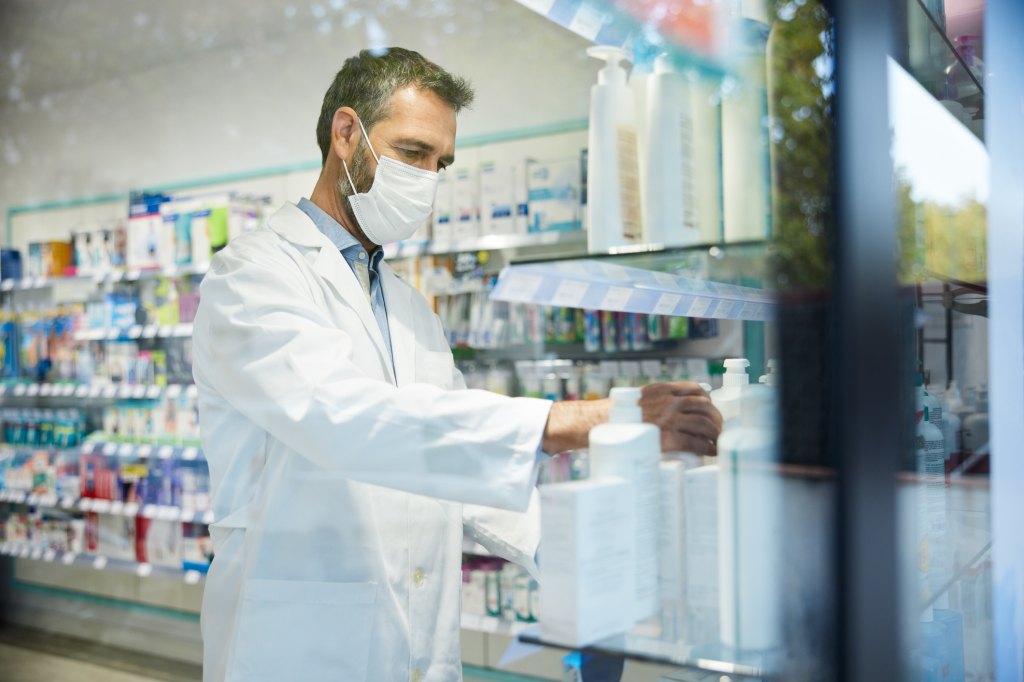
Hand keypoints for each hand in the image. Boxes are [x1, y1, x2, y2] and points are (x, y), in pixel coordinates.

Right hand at [540, 381, 722, 455]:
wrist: (596, 425)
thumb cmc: (613, 416)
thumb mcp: (636, 399)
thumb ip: (653, 402)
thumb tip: (669, 412)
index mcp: (660, 390)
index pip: (694, 389)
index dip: (708, 400)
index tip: (711, 409)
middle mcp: (667, 402)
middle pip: (704, 407)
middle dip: (716, 418)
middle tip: (718, 429)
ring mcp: (668, 420)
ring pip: (703, 424)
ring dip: (715, 433)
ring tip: (717, 441)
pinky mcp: (666, 438)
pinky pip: (695, 442)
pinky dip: (707, 447)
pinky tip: (711, 451)